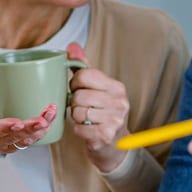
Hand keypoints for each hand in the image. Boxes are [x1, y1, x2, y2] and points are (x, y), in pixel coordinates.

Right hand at [0, 85, 56, 161]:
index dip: (4, 128)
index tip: (16, 123)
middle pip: (13, 138)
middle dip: (29, 129)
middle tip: (43, 120)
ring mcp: (6, 146)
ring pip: (25, 140)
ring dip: (41, 128)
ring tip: (52, 113)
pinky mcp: (15, 144)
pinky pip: (31, 139)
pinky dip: (43, 129)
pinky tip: (52, 116)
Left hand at [66, 42, 130, 172]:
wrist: (115, 146)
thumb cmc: (103, 113)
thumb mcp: (97, 88)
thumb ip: (84, 67)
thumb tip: (72, 45)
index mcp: (117, 87)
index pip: (85, 75)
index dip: (75, 83)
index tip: (79, 90)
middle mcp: (119, 102)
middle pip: (79, 95)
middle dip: (75, 104)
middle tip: (84, 108)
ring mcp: (114, 119)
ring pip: (77, 112)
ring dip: (77, 117)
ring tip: (87, 119)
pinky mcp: (106, 135)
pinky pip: (79, 128)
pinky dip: (79, 130)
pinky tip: (88, 130)